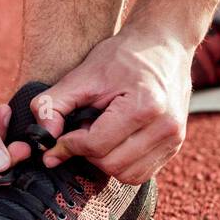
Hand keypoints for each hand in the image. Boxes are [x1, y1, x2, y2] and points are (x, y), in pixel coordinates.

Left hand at [34, 25, 192, 183]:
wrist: (163, 45)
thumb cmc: (122, 57)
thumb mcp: (82, 75)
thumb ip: (54, 106)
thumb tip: (43, 140)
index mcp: (145, 106)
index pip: (96, 146)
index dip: (70, 145)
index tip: (60, 138)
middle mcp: (166, 126)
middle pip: (111, 164)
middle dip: (88, 153)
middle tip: (84, 130)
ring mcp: (175, 139)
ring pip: (127, 175)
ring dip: (104, 161)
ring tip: (101, 133)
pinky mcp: (176, 146)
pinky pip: (141, 173)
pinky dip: (121, 164)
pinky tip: (115, 141)